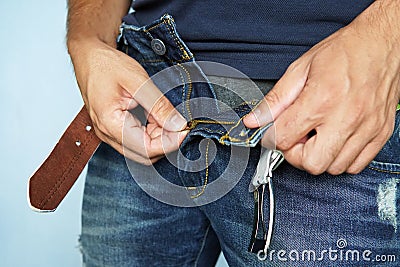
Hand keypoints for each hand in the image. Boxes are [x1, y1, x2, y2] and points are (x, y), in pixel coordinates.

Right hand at [69, 39, 187, 164]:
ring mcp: (109, 133)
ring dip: (158, 137)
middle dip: (165, 142)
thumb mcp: (138, 82)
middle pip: (145, 155)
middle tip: (178, 123)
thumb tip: (178, 125)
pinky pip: (136, 140)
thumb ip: (159, 106)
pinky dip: (150, 132)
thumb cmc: (106, 65)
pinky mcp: (113, 129)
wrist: (89, 57)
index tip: (185, 129)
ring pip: (141, 149)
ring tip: (165, 115)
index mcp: (110, 124)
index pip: (147, 149)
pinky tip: (155, 116)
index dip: (170, 142)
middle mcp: (107, 134)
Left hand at [244, 2, 399, 174]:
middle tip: (296, 137)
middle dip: (296, 155)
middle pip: (311, 163)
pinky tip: (335, 140)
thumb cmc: (344, 52)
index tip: (276, 132)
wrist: (383, 44)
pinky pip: (356, 165)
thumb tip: (254, 121)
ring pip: (334, 168)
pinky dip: (341, 159)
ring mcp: (366, 128)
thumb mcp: (300, 69)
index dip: (274, 138)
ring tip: (317, 135)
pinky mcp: (380, 133)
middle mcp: (346, 117)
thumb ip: (275, 100)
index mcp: (321, 99)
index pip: (284, 139)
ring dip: (319, 156)